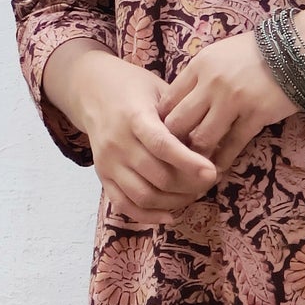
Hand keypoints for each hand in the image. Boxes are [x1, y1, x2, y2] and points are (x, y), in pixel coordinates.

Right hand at [45, 43, 218, 227]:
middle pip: (157, 176)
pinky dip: (148, 216)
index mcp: (134, 116)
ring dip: (174, 201)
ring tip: (194, 194)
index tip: (212, 172)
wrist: (91, 90)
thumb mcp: (159, 90)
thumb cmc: (134, 88)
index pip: (162, 145)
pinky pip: (124, 204)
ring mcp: (108, 162)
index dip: (189, 162)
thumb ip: (181, 115)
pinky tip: (170, 215)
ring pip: (144, 195)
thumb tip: (211, 144)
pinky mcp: (102, 176)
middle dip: (190, 185)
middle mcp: (118, 142)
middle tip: (211, 181)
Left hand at [155, 29, 304, 177]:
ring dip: (196, 155)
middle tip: (175, 156)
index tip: (164, 136)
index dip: (162, 122)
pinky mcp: (255, 115)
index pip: (167, 100)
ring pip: (202, 138)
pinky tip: (217, 168)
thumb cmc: (256, 52)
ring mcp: (233, 100)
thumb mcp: (219, 55)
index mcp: (199, 65)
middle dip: (173, 143)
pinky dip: (222, 160)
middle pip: (178, 122)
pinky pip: (232, 145)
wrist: (297, 49)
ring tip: (195, 164)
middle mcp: (211, 83)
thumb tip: (178, 104)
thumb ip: (199, 77)